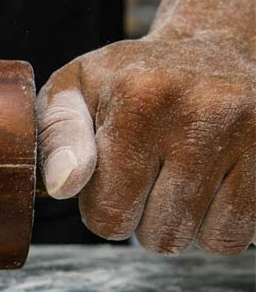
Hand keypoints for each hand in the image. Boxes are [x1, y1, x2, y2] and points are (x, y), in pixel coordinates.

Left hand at [36, 0, 254, 254]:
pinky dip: (220, 222)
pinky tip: (211, 182)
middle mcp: (200, 112)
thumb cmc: (128, 79)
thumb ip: (55, 135)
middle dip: (143, 218)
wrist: (210, 50)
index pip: (107, 214)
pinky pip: (241, 235)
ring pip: (203, 241)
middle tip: (147, 175)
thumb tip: (63, 186)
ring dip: (184, 223)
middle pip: (157, 235)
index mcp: (137, 98)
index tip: (110, 176)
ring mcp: (250, 133)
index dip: (103, 206)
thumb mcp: (74, 89)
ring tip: (178, 176)